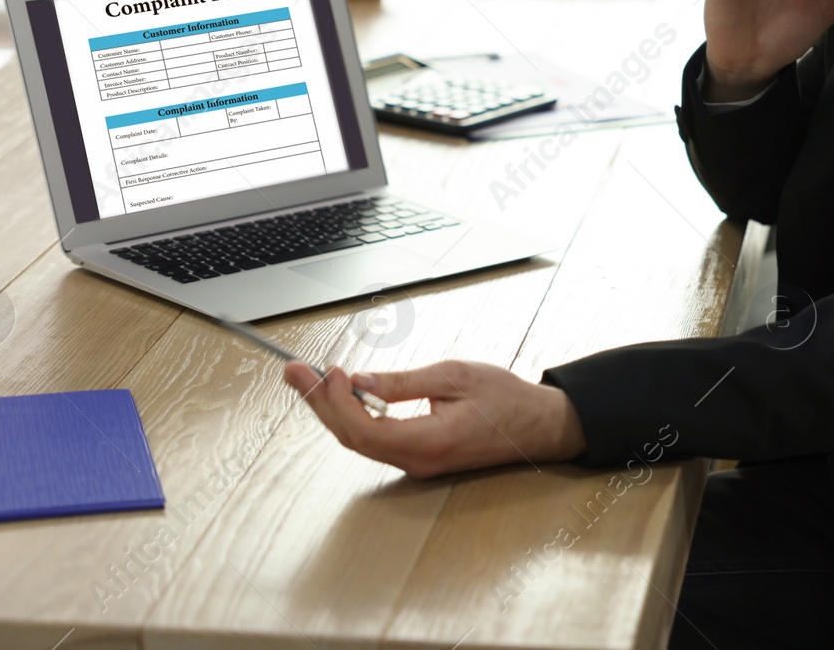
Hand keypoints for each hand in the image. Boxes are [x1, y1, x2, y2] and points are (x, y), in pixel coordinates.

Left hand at [284, 359, 586, 477]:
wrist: (539, 426)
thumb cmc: (506, 400)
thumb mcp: (454, 376)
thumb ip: (403, 383)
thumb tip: (359, 382)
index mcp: (428, 443)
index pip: (363, 429)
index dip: (337, 401)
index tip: (328, 370)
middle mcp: (417, 460)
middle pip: (351, 437)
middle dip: (319, 402)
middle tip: (293, 372)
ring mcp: (417, 462)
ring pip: (359, 440)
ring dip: (332, 409)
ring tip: (309, 379)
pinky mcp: (420, 455)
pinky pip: (376, 439)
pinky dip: (353, 416)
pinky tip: (343, 395)